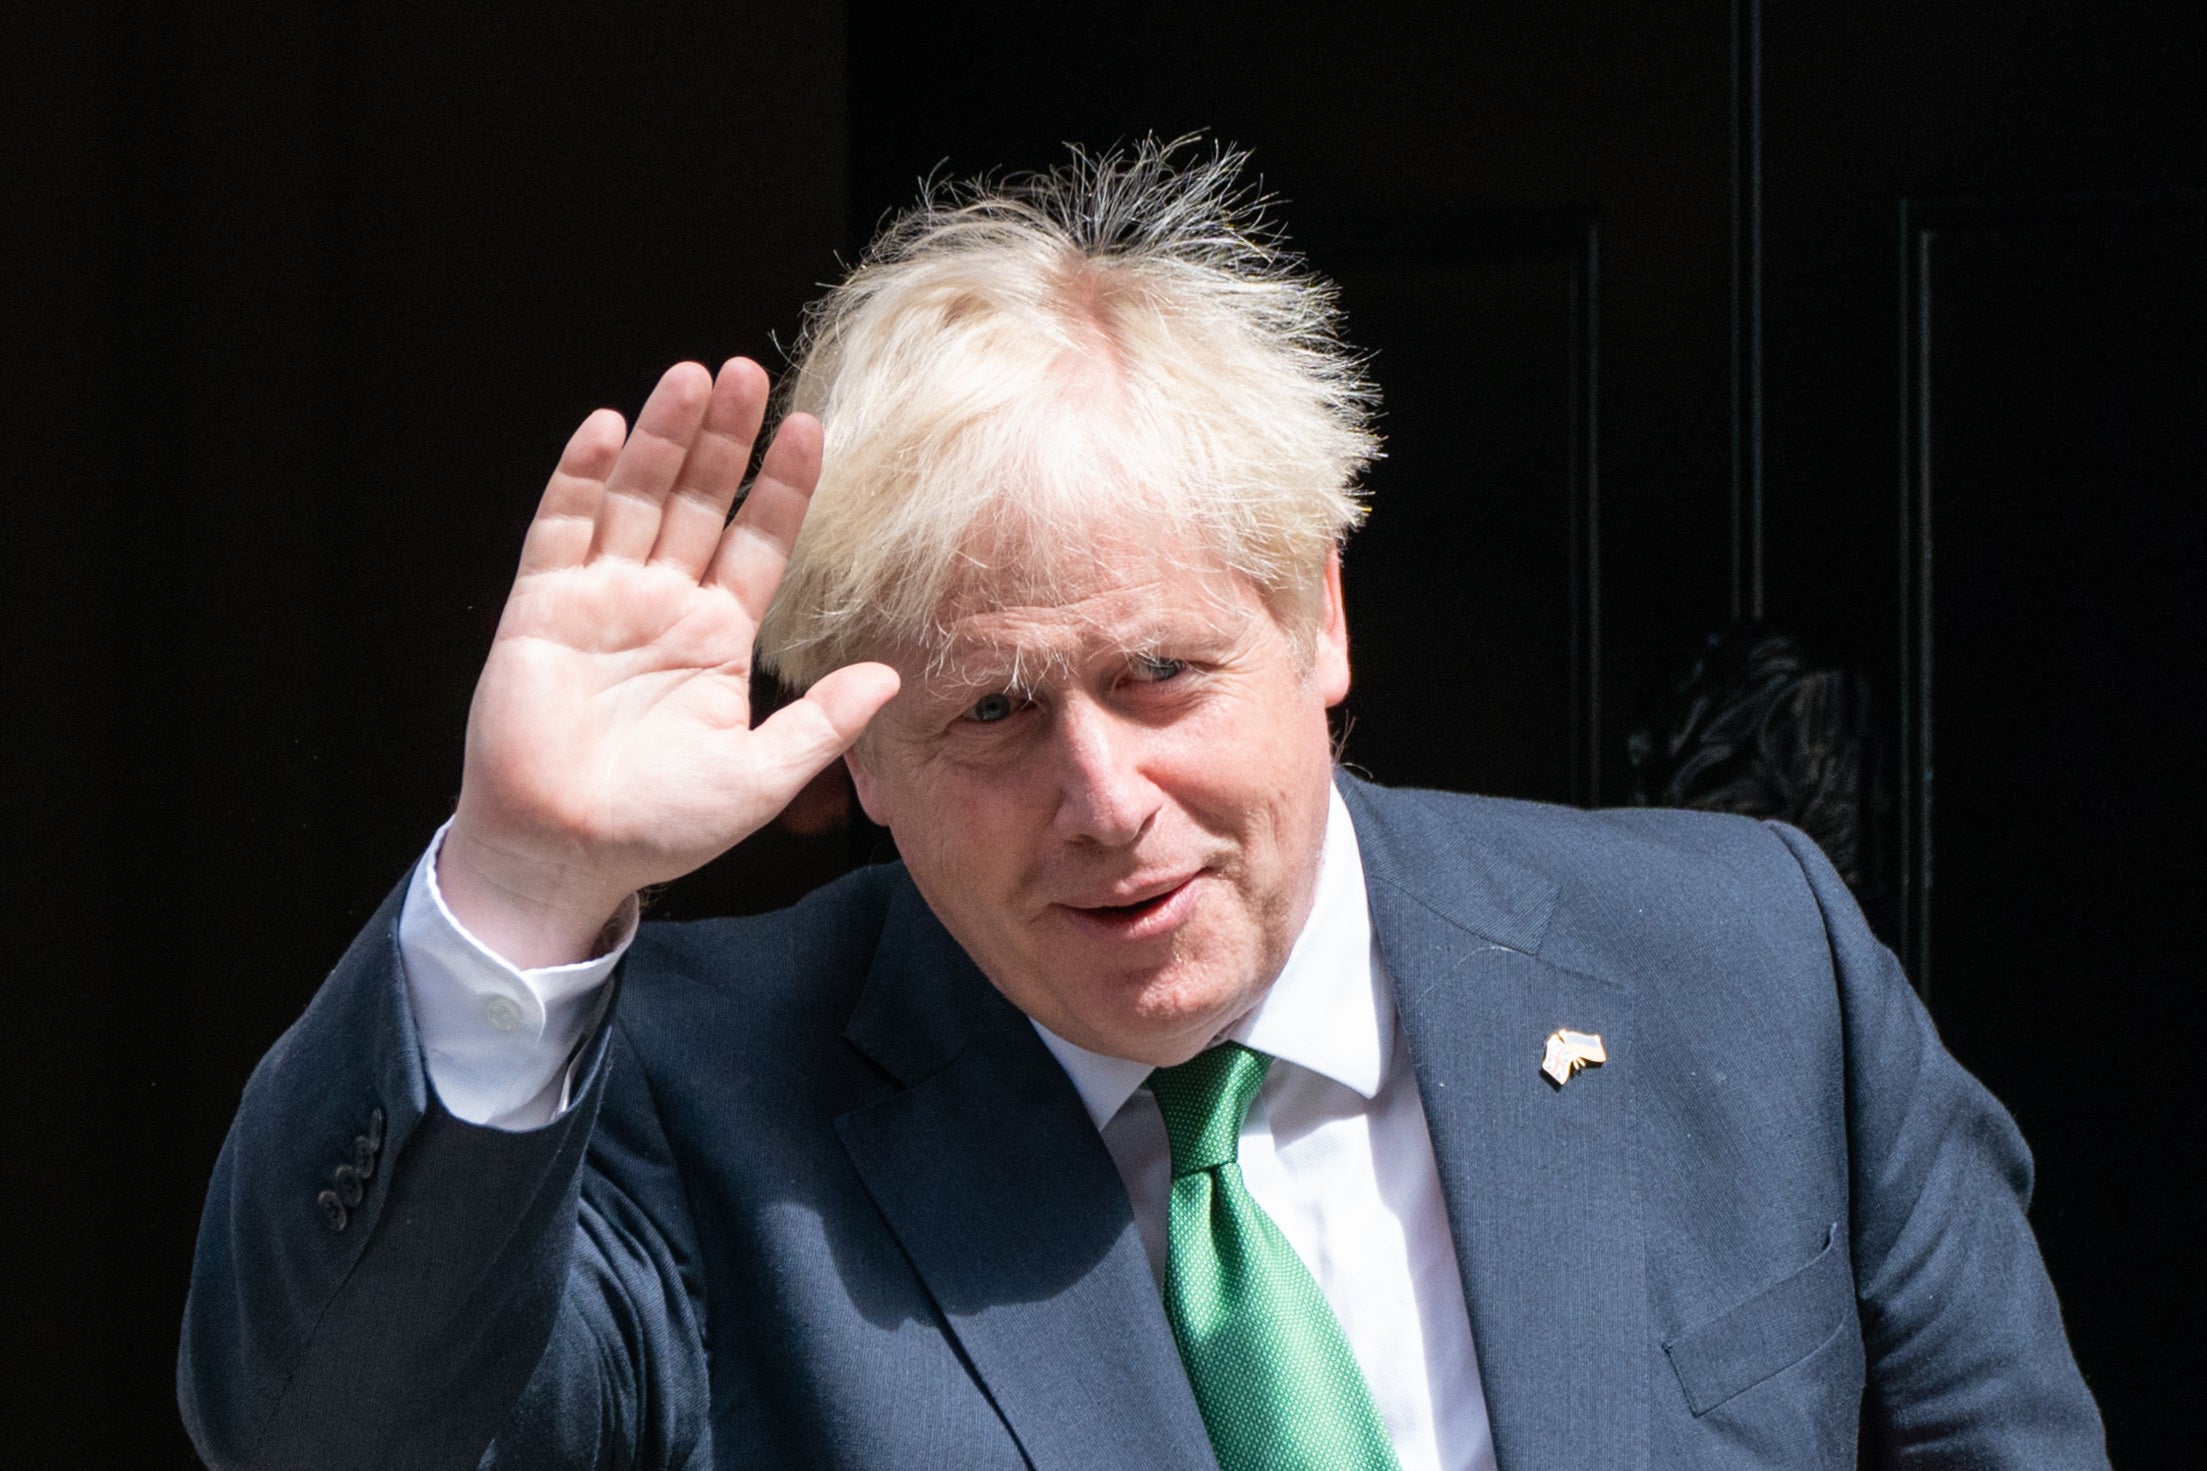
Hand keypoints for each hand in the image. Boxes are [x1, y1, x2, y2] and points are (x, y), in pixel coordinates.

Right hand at [440, 360, 898, 966]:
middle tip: (748, 373)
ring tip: (692, 376)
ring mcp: (600, 598)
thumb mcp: (760, 779)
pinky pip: (563, 528)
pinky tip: (607, 426)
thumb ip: (821, 725)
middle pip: (699, 501)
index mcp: (717, 637)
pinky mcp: (542, 607)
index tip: (814, 428)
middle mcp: (662, 604)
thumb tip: (889, 678)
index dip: (783, 487)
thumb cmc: (660, 826)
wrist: (566, 856)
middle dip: (724, 439)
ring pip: (637, 498)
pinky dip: (583, 477)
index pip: (759, 541)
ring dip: (662, 437)